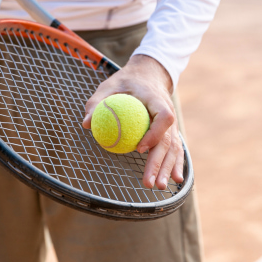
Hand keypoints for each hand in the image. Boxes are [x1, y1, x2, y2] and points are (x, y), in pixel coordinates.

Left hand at [83, 55, 183, 189]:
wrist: (148, 74)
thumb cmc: (126, 81)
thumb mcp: (109, 85)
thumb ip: (97, 101)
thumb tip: (86, 123)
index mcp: (156, 98)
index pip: (163, 116)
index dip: (154, 133)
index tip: (140, 148)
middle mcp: (168, 111)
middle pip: (168, 140)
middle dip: (159, 163)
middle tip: (148, 182)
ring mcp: (172, 123)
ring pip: (173, 147)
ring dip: (167, 168)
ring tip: (159, 187)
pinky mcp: (171, 130)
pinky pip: (175, 148)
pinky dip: (176, 163)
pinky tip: (175, 180)